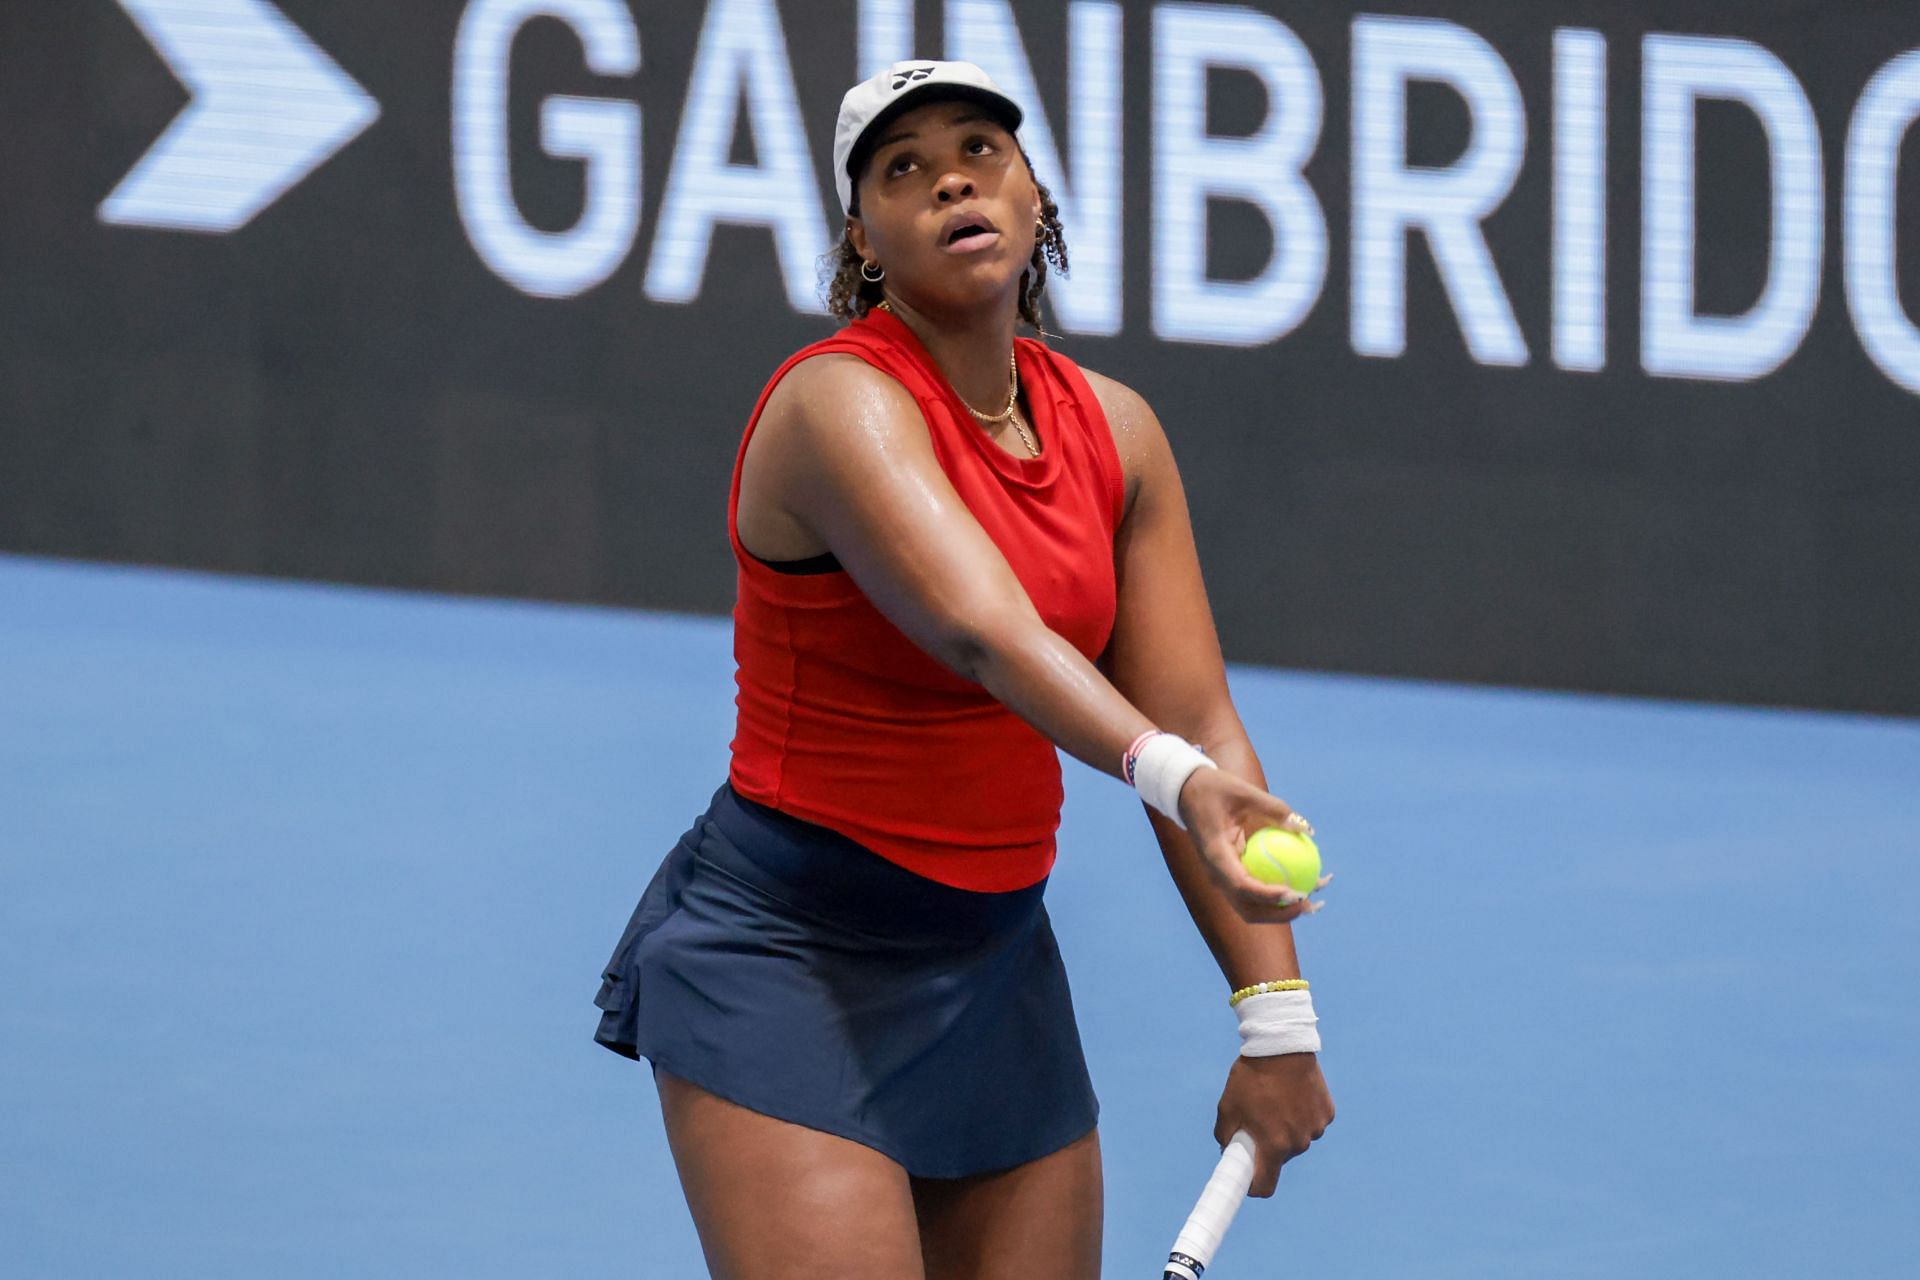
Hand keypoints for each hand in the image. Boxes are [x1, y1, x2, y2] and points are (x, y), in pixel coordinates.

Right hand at [1176, 767, 1331, 922]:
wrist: (1187, 794)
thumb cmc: (1214, 789)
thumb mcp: (1243, 791)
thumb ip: (1275, 809)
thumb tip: (1306, 830)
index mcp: (1215, 856)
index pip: (1241, 886)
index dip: (1269, 895)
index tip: (1296, 893)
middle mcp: (1217, 874)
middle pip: (1248, 909)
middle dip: (1280, 913)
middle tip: (1309, 903)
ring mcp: (1224, 877)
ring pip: (1253, 907)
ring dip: (1283, 910)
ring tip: (1314, 903)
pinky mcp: (1232, 874)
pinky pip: (1257, 891)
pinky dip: (1279, 894)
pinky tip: (1305, 885)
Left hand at [1215, 1052, 1333, 1196]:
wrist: (1281, 1045)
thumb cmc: (1251, 1077)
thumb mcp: (1228, 1107)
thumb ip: (1225, 1136)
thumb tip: (1229, 1152)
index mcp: (1274, 1144)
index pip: (1266, 1185)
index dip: (1254, 1186)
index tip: (1247, 1181)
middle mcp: (1299, 1142)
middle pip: (1281, 1158)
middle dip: (1268, 1147)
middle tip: (1258, 1123)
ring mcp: (1316, 1127)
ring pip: (1298, 1140)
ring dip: (1287, 1130)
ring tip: (1275, 1102)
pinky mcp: (1327, 1113)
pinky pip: (1312, 1123)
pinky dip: (1302, 1116)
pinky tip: (1293, 1095)